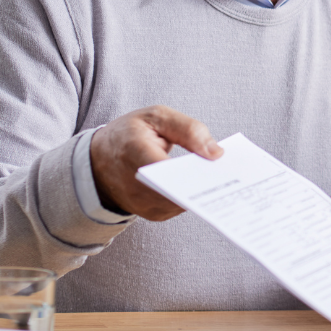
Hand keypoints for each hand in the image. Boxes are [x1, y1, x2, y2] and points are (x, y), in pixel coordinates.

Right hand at [89, 105, 222, 219]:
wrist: (99, 159)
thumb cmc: (130, 133)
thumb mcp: (157, 117)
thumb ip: (188, 129)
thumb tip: (216, 153)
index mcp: (132, 151)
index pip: (163, 166)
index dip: (192, 170)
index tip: (218, 166)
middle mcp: (134, 184)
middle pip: (176, 191)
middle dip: (204, 183)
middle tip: (231, 175)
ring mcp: (141, 203)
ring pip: (180, 203)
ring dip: (201, 192)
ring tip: (223, 178)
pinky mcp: (150, 213)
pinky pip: (178, 208)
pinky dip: (192, 198)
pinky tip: (207, 186)